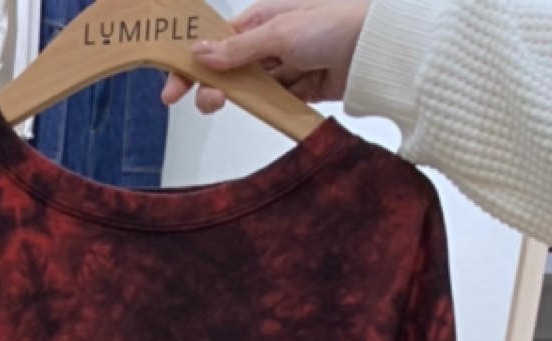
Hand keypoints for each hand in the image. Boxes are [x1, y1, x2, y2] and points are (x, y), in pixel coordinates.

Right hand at [161, 0, 366, 112]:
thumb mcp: (280, 33)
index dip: (193, 65)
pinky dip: (268, 107)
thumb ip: (239, 50)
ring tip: (226, 106)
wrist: (378, 47)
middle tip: (207, 103)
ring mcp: (287, 67)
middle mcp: (272, 41)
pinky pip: (277, 101)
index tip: (173, 89)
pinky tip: (261, 109)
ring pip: (251, 89)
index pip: (217, 44)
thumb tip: (200, 54)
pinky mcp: (303, 89)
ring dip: (239, 99)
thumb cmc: (337, 24)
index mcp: (263, 18)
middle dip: (214, 87)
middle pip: (231, 70)